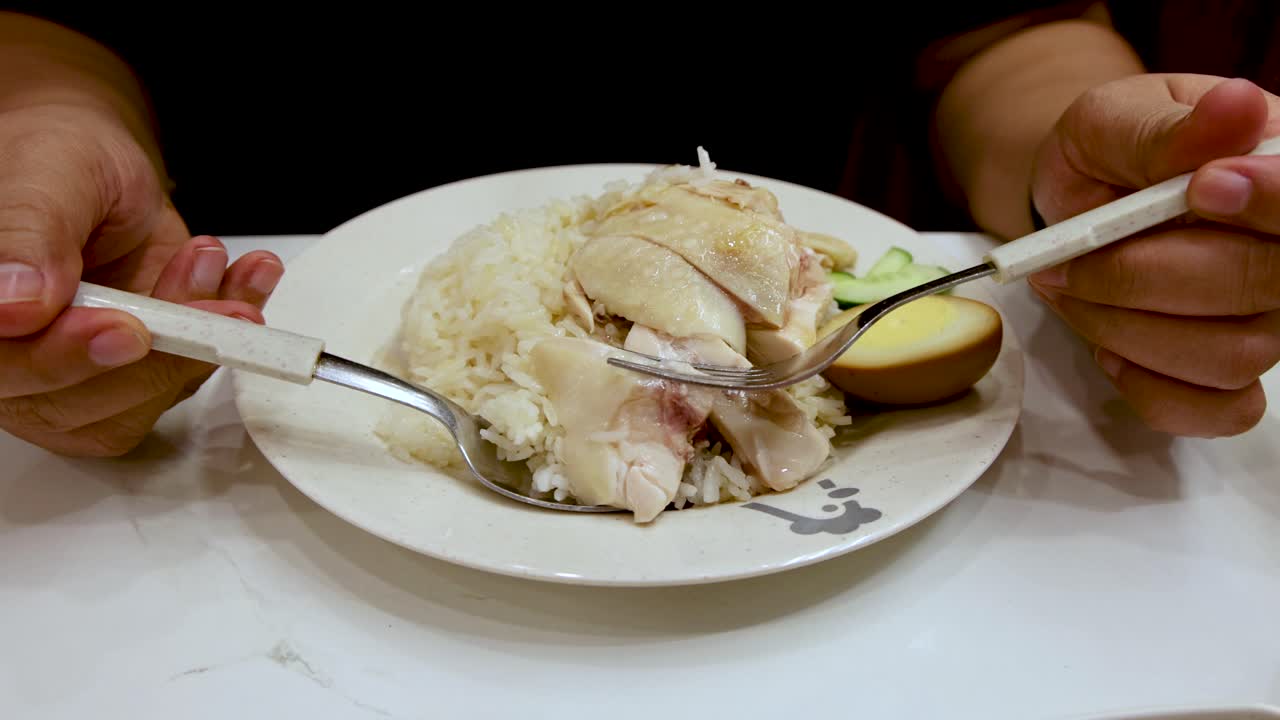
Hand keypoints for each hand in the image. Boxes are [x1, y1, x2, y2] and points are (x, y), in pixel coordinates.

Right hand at [0, 104, 282, 455]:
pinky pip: (183, 380)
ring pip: (139, 399)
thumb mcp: (48, 179)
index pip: (9, 370)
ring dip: (196, 337)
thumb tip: (13, 307)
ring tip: (209, 259)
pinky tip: (243, 281)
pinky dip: (224, 331)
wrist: (99, 169)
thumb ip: (30, 237)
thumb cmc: (59, 162)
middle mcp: (18, 361)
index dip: (65, 359)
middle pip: (75, 403)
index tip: (127, 328)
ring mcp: (78, 375)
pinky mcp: (135, 374)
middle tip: (202, 284)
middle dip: (156, 349)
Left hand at [1028, 74, 1279, 437]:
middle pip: (1264, 286)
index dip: (1271, 201)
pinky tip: (1108, 349)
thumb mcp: (1113, 120)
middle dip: (1144, 275)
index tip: (1200, 188)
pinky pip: (1218, 410)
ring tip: (1069, 289)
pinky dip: (1150, 387)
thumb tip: (1234, 107)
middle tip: (1066, 258)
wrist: (1077, 200)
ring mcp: (1270, 318)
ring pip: (1233, 356)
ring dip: (1127, 329)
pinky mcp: (1232, 373)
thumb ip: (1166, 129)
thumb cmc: (1108, 152)